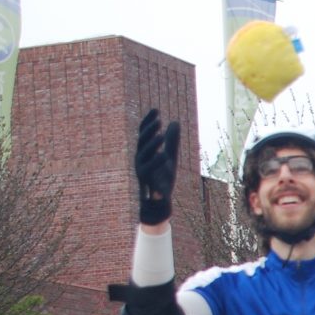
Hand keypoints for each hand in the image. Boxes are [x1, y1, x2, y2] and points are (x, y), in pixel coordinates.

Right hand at [135, 109, 179, 225]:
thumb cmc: (162, 178)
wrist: (158, 203)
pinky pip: (151, 176)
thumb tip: (175, 121)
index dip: (148, 123)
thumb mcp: (169, 158)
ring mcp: (142, 176)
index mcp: (144, 154)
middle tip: (159, 121)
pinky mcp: (149, 189)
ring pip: (144, 160)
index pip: (143, 135)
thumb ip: (172, 142)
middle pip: (142, 144)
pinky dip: (157, 169)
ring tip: (162, 136)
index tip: (156, 110)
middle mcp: (139, 162)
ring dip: (152, 147)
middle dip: (149, 132)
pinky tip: (164, 157)